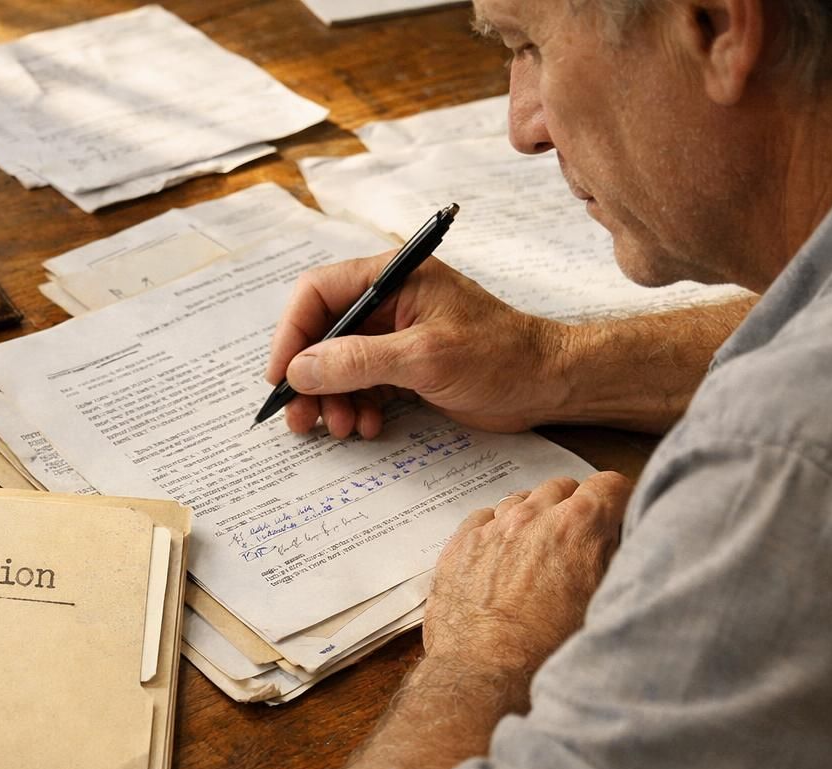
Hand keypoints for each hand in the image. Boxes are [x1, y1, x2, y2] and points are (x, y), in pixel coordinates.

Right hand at [266, 252, 569, 437]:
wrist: (549, 384)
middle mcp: (388, 300)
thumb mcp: (425, 357)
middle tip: (301, 418)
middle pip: (322, 333)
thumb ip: (359, 361)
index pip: (318, 293)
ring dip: (332, 400)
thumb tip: (301, 369)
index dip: (292, 335)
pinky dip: (357, 407)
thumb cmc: (501, 356)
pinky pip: (361, 385)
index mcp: (393, 277)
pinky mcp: (405, 365)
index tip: (281, 377)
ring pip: (338, 365)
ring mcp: (395, 334)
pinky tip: (369, 426)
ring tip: (342, 429)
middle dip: (309, 378)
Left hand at [422, 472, 632, 689]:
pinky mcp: (459, 546)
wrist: (486, 677)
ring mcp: (491, 529)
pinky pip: (483, 519)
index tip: (614, 518)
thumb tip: (620, 539)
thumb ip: (616, 561)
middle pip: (562, 488)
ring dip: (533, 519)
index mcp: (578, 528)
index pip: (609, 484)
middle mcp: (533, 518)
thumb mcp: (605, 605)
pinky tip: (501, 561)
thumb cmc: (549, 653)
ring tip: (536, 556)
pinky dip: (495, 531)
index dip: (616, 502)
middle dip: (573, 508)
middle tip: (575, 543)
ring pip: (520, 501)